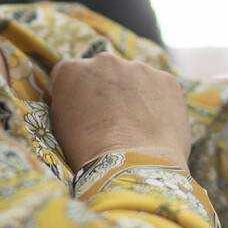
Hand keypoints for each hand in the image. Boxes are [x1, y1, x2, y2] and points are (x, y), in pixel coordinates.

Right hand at [50, 53, 191, 171]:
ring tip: (136, 128)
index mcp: (72, 70)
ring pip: (134, 78)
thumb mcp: (61, 127)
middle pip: (104, 72)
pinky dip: (158, 103)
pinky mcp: (166, 79)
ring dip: (133, 95)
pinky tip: (154, 127)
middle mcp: (104, 60)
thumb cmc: (89, 153)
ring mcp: (138, 67)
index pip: (71, 76)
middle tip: (112, 121)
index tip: (83, 114)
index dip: (77, 96)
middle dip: (107, 90)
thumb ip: (66, 103)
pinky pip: (160, 88)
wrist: (132, 166)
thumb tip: (76, 101)